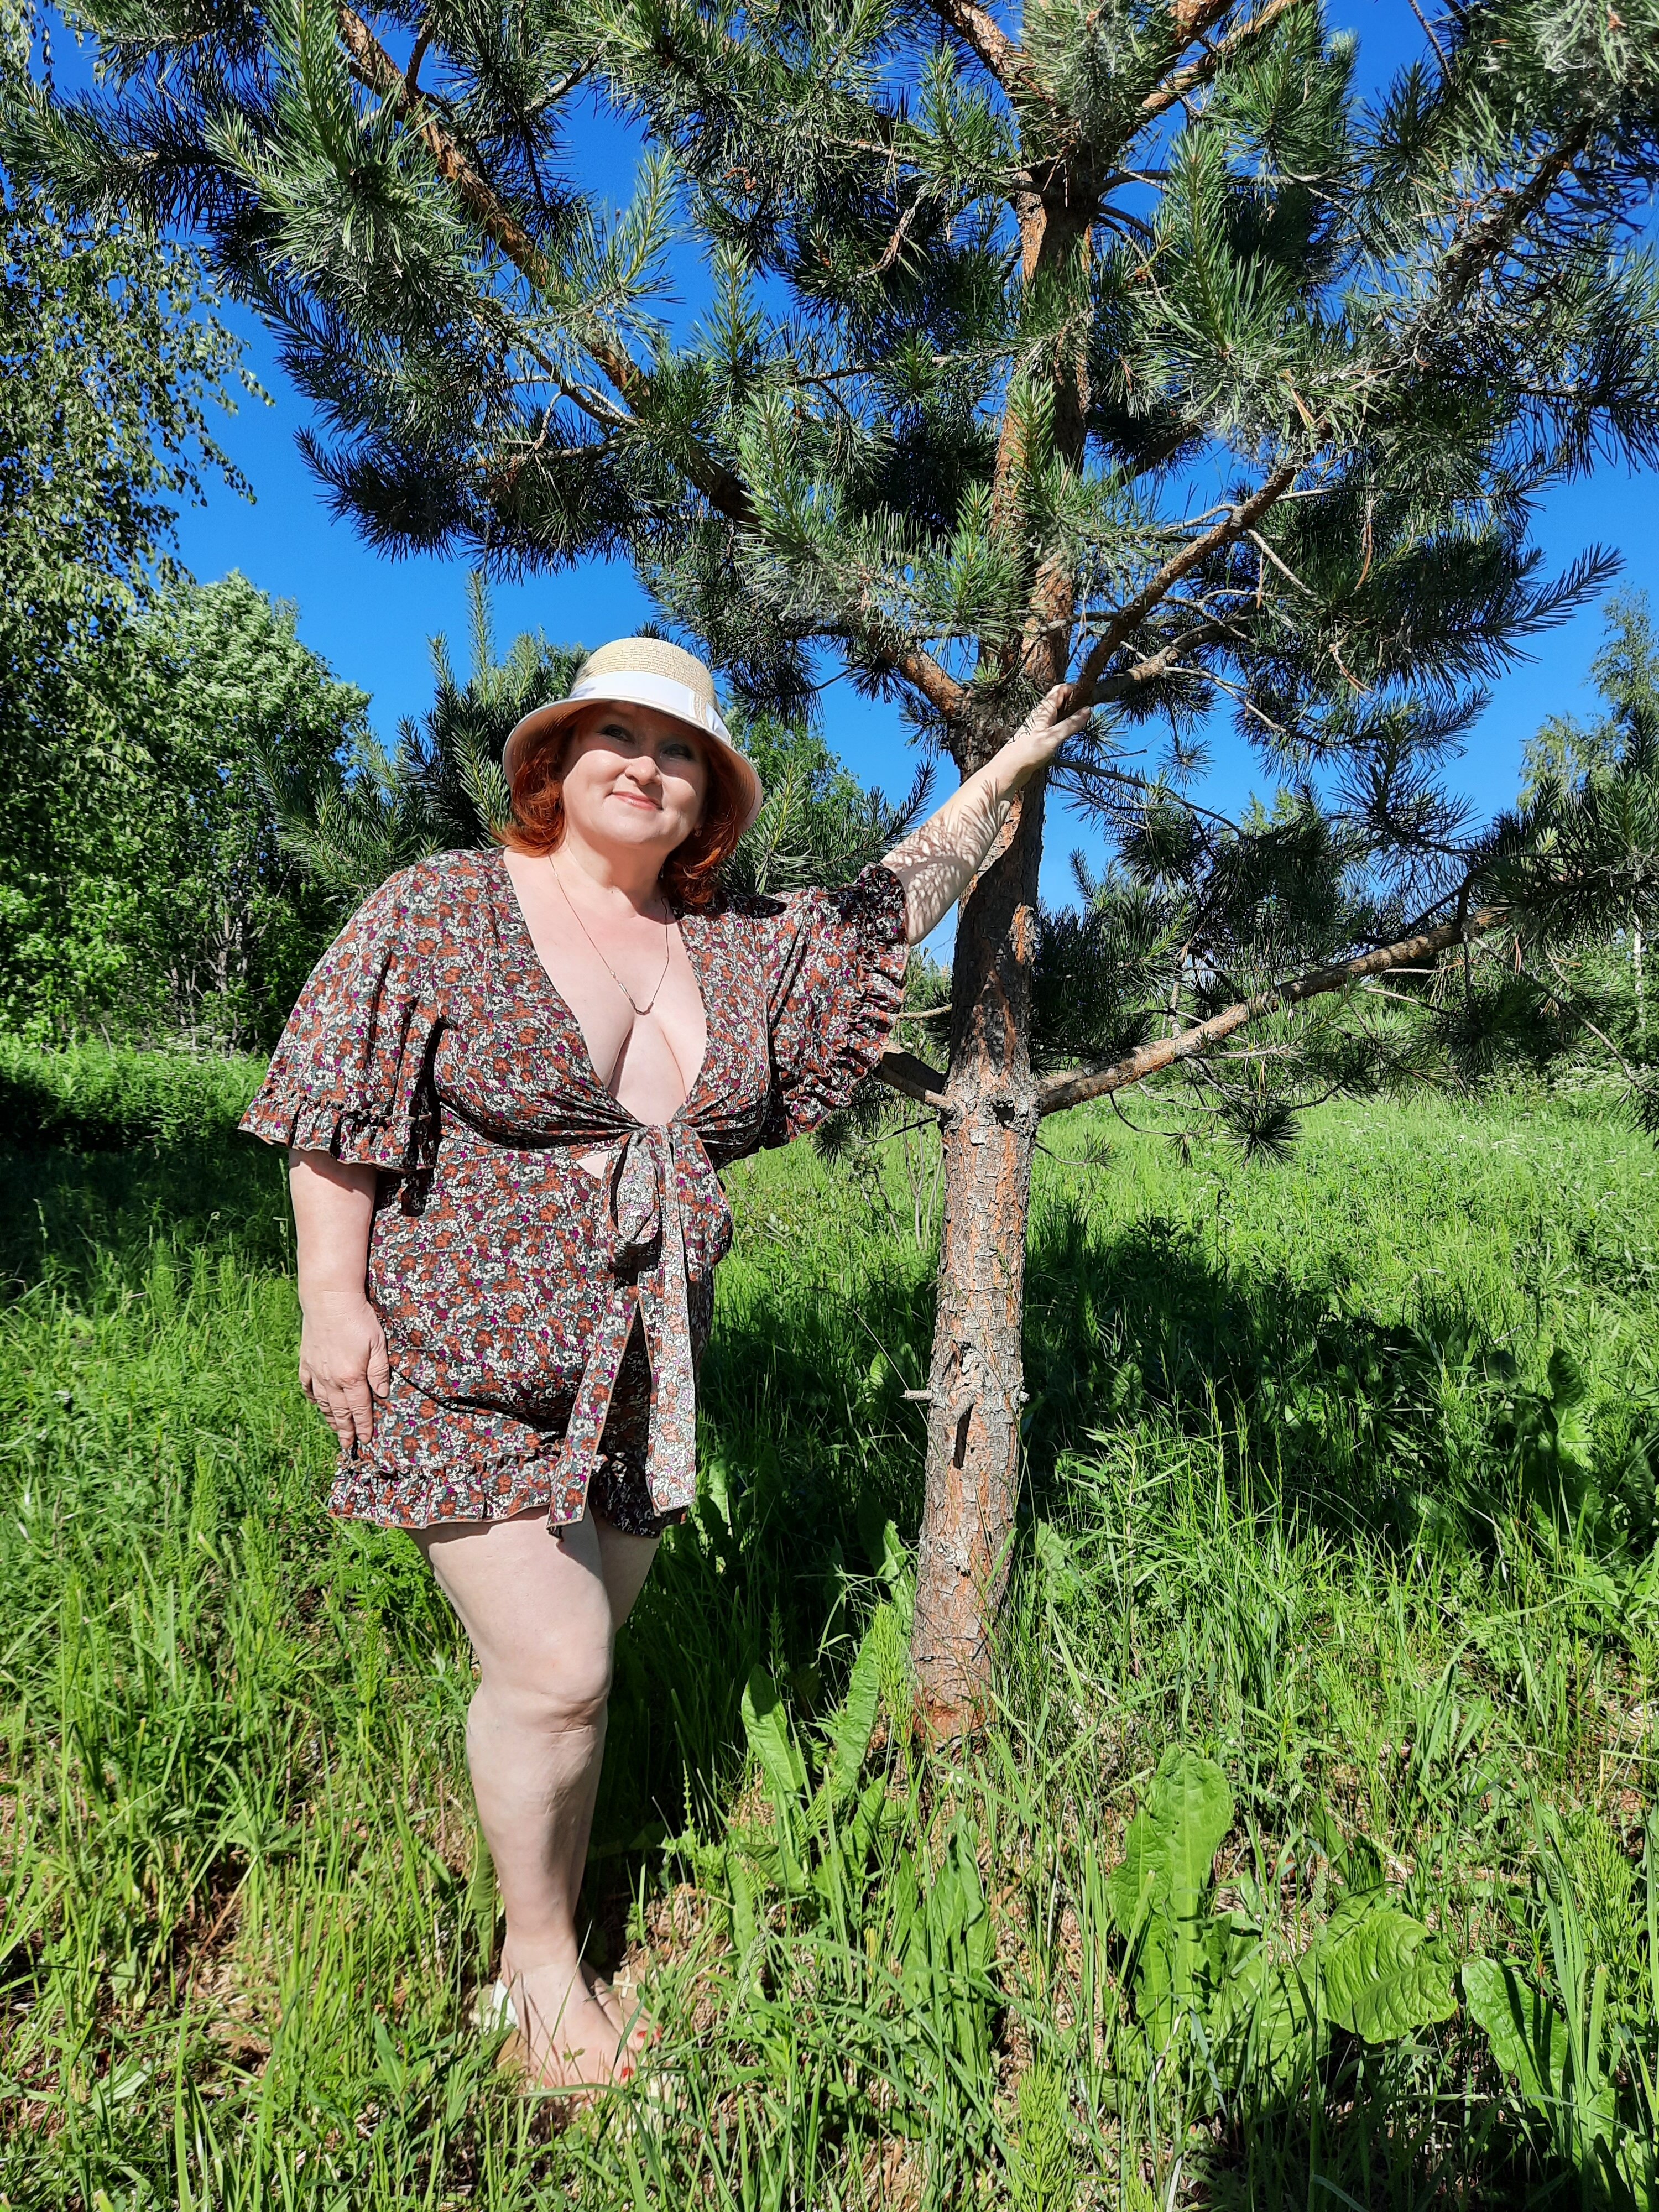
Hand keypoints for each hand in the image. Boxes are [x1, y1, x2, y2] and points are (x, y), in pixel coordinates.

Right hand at [297, 1289, 390, 1450]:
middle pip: (340, 1411)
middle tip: (348, 1445)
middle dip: (345, 1430)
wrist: (329, 1299)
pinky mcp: (306, 1360)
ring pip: (323, 1402)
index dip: (363, 1426)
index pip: (359, 1409)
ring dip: (330, 1418)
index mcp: (352, 1377)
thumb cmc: (358, 1319)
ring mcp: (316, 1371)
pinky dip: (313, 1398)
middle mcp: (332, 1379)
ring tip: (335, 1429)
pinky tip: (317, 1403)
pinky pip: (308, 1386)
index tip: (365, 1440)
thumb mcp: (378, 1344)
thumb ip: (380, 1372)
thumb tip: (382, 1395)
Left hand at [999, 685, 1094, 788]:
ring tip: (1084, 720)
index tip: (1088, 694)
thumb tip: (1087, 710)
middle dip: (1075, 701)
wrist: (1009, 770)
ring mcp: (1040, 727)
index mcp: (1044, 710)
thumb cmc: (1027, 752)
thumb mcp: (1053, 736)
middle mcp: (1042, 716)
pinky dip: (1065, 727)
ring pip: (1059, 714)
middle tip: (1090, 709)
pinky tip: (1071, 733)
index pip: (1060, 689)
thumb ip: (1071, 724)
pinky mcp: (1040, 738)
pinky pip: (1056, 727)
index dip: (1074, 688)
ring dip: (1071, 715)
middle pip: (1061, 701)